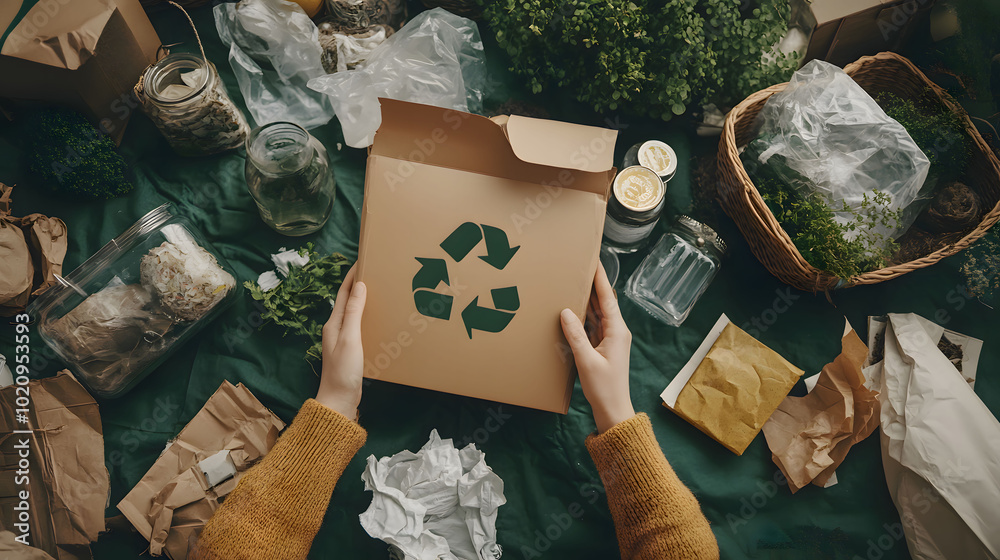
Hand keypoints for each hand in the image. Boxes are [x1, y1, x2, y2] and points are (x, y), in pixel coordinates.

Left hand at [316, 266, 366, 419]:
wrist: (339, 401)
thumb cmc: (343, 371)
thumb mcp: (350, 338)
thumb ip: (353, 313)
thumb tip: (359, 286)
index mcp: (333, 323)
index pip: (344, 293)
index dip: (352, 276)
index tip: (363, 261)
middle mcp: (336, 329)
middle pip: (349, 301)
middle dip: (361, 285)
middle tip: (377, 273)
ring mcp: (344, 340)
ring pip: (355, 314)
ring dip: (366, 301)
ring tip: (382, 291)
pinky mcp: (352, 350)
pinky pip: (361, 326)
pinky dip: (369, 317)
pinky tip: (380, 319)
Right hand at [560, 264, 634, 432]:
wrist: (613, 411)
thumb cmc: (604, 388)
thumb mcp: (586, 361)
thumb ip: (576, 335)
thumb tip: (566, 312)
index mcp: (617, 331)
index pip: (608, 298)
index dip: (600, 279)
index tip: (595, 261)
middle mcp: (616, 332)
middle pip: (603, 303)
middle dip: (593, 285)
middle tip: (580, 267)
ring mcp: (610, 340)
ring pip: (597, 314)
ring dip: (587, 300)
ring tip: (574, 283)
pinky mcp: (603, 348)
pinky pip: (593, 326)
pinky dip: (583, 317)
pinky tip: (573, 310)